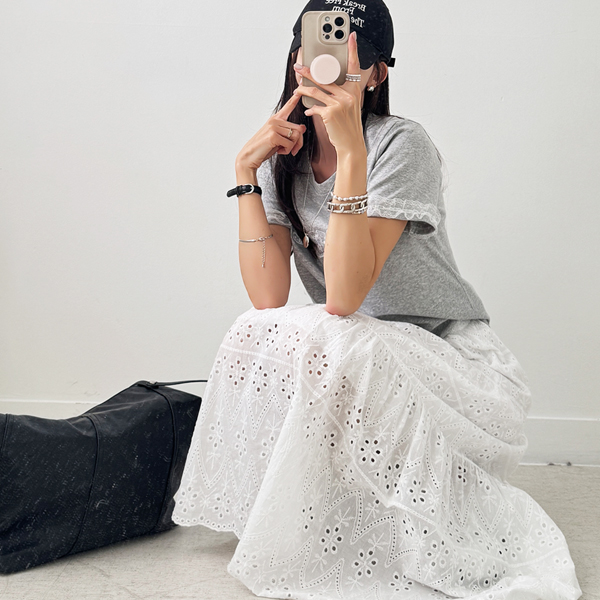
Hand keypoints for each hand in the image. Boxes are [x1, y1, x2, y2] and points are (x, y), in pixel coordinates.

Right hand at [236, 93, 306, 171]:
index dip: (295, 98)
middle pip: (299, 129)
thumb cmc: (264, 147)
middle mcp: (275, 120)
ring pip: (295, 136)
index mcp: (276, 119)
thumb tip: (303, 128)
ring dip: (292, 147)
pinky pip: (290, 144)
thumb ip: (290, 133)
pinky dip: (287, 151)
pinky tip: (278, 151)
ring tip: (281, 149)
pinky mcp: (273, 135)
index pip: (288, 106)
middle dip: (298, 142)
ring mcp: (274, 126)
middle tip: (292, 150)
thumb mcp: (279, 139)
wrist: (250, 155)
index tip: (300, 86)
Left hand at [292, 31, 364, 155]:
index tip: (351, 37)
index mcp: (354, 91)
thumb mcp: (349, 109)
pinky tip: (309, 111)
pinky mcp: (330, 113)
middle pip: (325, 78)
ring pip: (315, 91)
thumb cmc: (348, 128)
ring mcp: (339, 104)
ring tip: (296, 88)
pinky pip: (315, 107)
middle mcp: (348, 95)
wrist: (351, 145)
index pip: (354, 67)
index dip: (353, 51)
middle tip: (299, 67)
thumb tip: (324, 91)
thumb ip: (341, 97)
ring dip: (303, 89)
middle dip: (308, 72)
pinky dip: (310, 109)